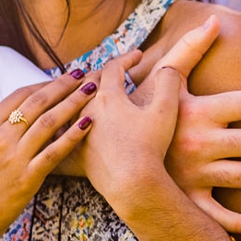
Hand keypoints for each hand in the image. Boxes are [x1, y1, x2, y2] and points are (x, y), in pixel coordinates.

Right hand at [0, 72, 96, 240]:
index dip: (43, 83)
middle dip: (63, 85)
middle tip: (82, 74)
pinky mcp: (27, 177)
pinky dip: (73, 135)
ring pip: (49, 121)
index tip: (61, 78)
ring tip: (91, 91)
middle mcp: (0, 137)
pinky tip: (88, 123)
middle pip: (37, 102)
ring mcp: (14, 157)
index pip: (19, 95)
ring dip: (73, 102)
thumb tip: (18, 117)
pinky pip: (55, 151)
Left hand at [75, 51, 178, 210]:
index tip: (137, 56)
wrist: (130, 185)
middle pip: (89, 84)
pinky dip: (79, 120)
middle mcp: (88, 110)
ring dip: (87, 96)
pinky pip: (72, 129)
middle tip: (115, 72)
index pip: (113, 68)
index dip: (127, 59)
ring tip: (97, 95)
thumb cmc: (150, 148)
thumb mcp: (166, 110)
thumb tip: (165, 69)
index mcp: (108, 97)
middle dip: (104, 74)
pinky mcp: (76, 151)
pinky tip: (84, 123)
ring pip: (78, 106)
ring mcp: (79, 131)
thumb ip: (168, 82)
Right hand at [130, 15, 240, 235]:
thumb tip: (214, 19)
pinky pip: (217, 216)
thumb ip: (188, 49)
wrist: (104, 151)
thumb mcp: (160, 79)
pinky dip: (240, 224)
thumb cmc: (134, 111)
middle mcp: (198, 143)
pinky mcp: (184, 198)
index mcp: (196, 112)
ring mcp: (193, 174)